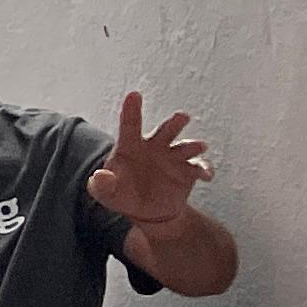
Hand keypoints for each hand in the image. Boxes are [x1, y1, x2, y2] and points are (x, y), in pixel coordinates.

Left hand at [88, 92, 212, 229]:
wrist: (146, 212)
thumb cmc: (120, 195)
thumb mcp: (104, 193)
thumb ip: (100, 184)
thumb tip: (101, 176)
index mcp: (130, 146)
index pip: (130, 125)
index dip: (131, 110)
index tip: (134, 94)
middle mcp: (154, 147)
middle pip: (165, 131)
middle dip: (174, 123)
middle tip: (182, 116)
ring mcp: (172, 158)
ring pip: (184, 147)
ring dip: (192, 146)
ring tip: (199, 146)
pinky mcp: (187, 172)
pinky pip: (198, 167)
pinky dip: (204, 169)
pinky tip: (206, 175)